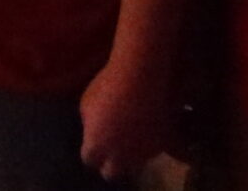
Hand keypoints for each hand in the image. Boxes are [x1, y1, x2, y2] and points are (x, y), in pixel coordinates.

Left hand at [77, 55, 169, 180]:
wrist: (141, 74)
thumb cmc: (109, 84)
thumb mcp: (87, 103)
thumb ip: (89, 125)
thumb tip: (93, 132)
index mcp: (95, 146)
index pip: (90, 159)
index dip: (93, 150)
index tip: (97, 141)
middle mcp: (117, 156)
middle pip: (111, 172)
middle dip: (111, 162)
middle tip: (114, 147)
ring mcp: (140, 153)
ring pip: (134, 165)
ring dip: (131, 155)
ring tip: (133, 137)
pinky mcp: (161, 145)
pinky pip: (155, 154)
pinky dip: (153, 147)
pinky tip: (152, 134)